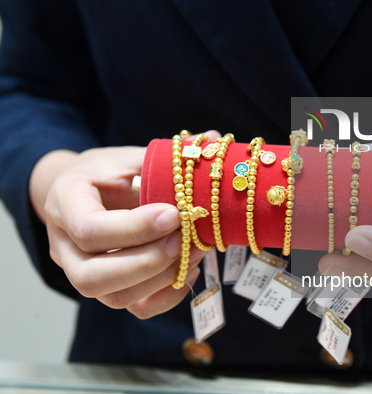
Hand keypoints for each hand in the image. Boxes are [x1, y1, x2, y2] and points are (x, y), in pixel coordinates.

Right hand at [33, 131, 219, 317]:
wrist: (87, 193)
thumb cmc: (108, 173)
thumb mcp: (128, 156)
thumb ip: (165, 156)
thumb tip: (213, 138)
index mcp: (65, 203)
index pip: (89, 229)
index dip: (135, 228)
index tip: (174, 214)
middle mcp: (64, 246)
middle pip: (92, 277)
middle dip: (147, 262)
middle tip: (185, 240)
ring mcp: (83, 273)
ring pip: (114, 298)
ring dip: (162, 278)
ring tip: (195, 251)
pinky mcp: (109, 289)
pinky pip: (135, 308)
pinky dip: (168, 295)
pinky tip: (189, 269)